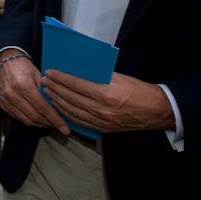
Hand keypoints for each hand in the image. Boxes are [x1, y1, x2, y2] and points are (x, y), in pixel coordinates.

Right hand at [0, 48, 68, 133]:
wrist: (6, 61)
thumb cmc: (23, 66)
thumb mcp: (38, 75)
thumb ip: (46, 91)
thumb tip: (57, 108)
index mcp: (23, 86)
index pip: (43, 108)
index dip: (55, 120)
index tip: (64, 128)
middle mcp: (13, 94)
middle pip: (35, 117)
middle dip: (49, 123)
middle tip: (59, 125)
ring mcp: (6, 101)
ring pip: (27, 120)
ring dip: (40, 124)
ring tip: (50, 123)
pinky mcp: (3, 104)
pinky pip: (19, 118)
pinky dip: (30, 121)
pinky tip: (38, 119)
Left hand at [41, 69, 174, 132]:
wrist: (156, 111)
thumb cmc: (139, 90)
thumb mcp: (119, 77)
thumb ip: (98, 75)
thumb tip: (78, 70)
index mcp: (105, 94)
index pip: (76, 85)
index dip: (61, 78)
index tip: (50, 72)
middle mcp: (101, 109)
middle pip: (70, 98)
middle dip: (55, 89)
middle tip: (45, 81)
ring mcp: (101, 121)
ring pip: (72, 111)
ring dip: (58, 101)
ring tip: (48, 92)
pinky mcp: (103, 129)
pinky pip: (79, 121)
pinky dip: (67, 113)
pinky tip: (60, 107)